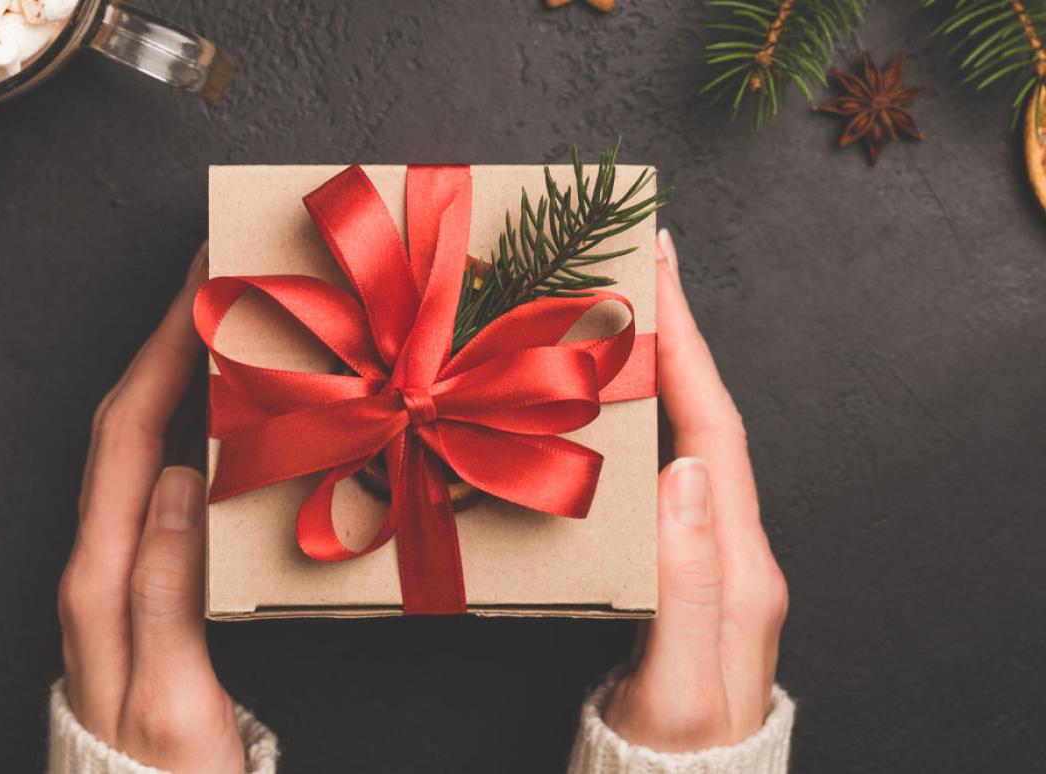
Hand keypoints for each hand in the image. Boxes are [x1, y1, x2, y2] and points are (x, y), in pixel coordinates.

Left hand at [57, 244, 244, 772]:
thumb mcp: (171, 697)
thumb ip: (164, 590)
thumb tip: (182, 477)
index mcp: (99, 578)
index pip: (128, 435)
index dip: (162, 350)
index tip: (199, 284)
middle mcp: (95, 563)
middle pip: (123, 426)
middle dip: (164, 343)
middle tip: (214, 283)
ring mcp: (112, 572)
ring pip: (138, 450)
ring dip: (173, 380)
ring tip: (222, 332)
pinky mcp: (136, 587)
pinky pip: (156, 486)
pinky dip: (185, 434)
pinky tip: (222, 424)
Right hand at [603, 230, 788, 751]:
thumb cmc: (677, 745)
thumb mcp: (681, 673)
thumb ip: (688, 578)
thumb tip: (685, 470)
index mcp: (740, 561)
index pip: (716, 429)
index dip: (689, 345)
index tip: (663, 268)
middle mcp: (733, 545)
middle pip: (706, 420)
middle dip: (676, 339)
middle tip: (635, 270)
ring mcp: (712, 555)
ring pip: (683, 442)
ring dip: (658, 375)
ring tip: (617, 320)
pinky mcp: (683, 568)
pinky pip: (662, 476)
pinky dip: (639, 427)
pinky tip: (607, 412)